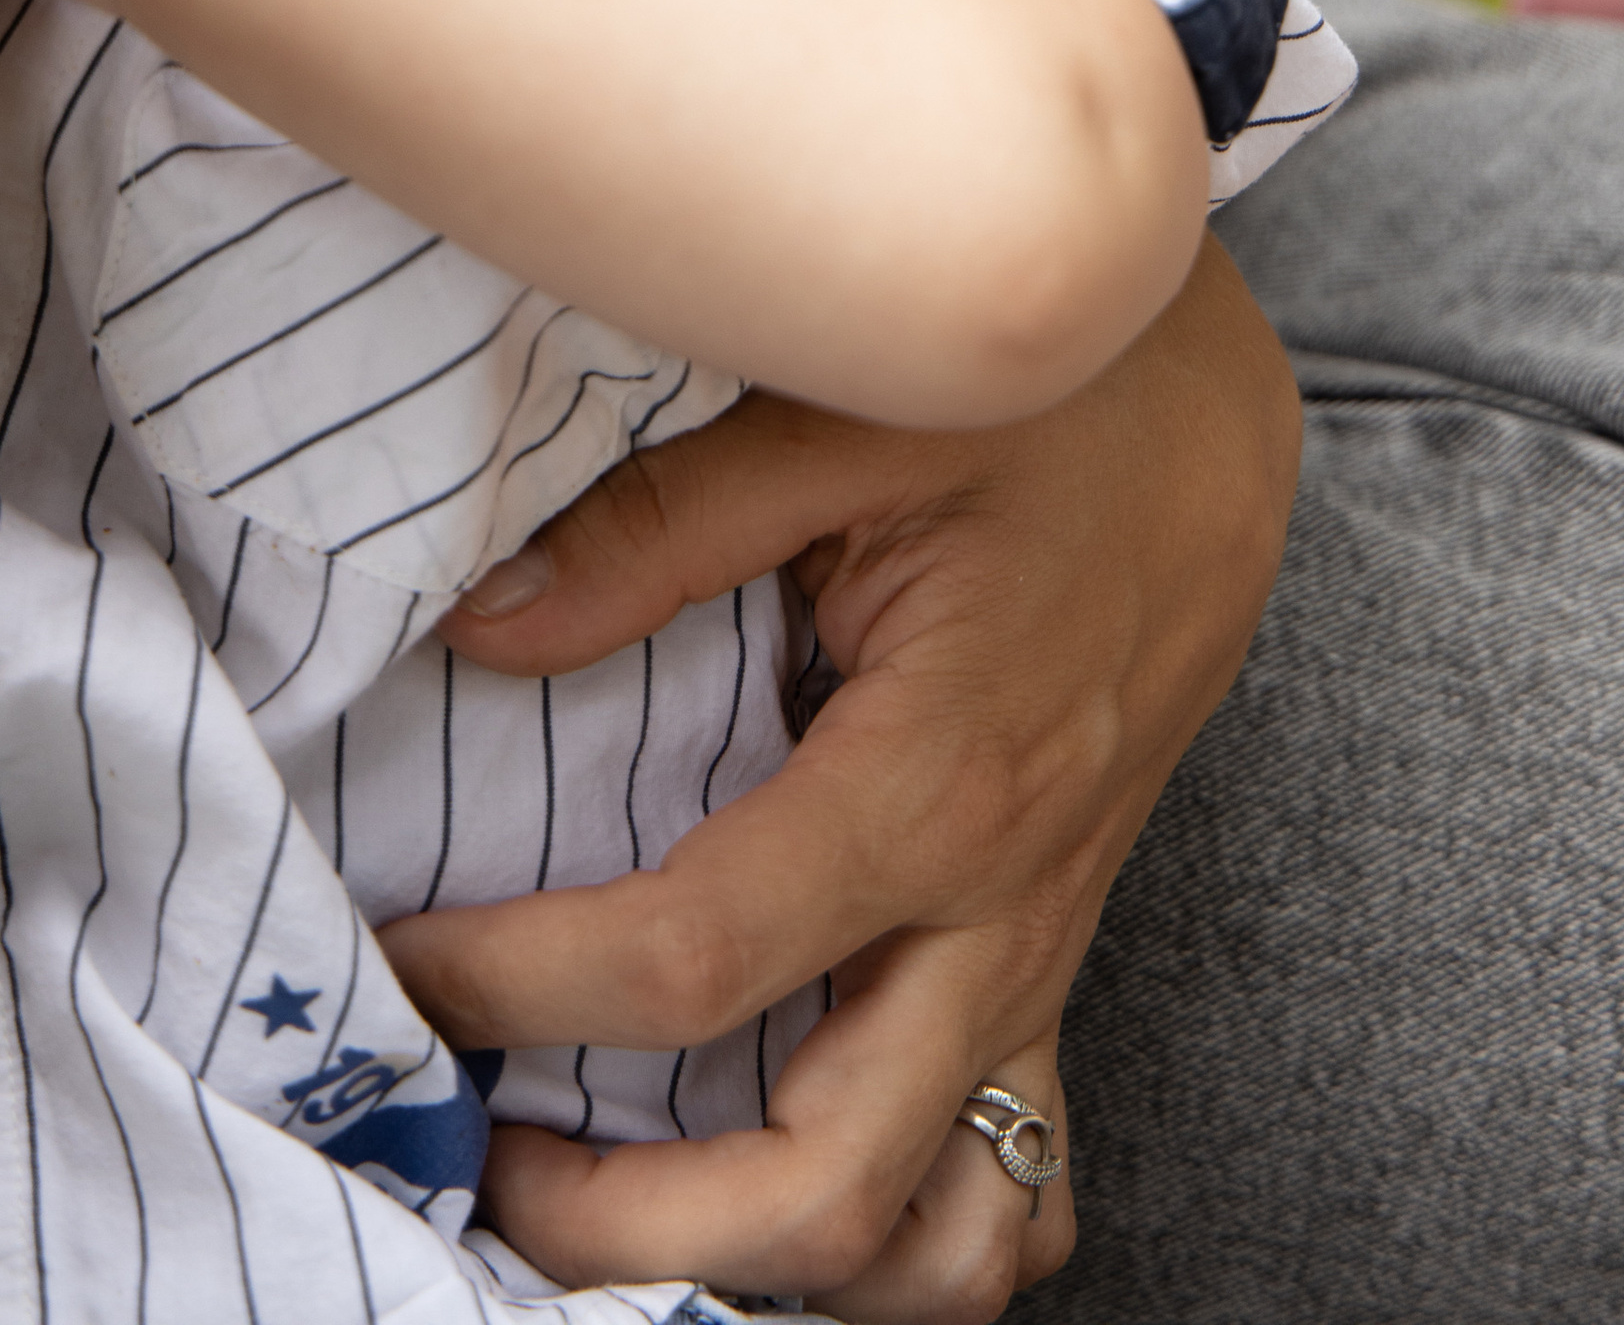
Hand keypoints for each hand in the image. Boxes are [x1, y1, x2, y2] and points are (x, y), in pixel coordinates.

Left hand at [379, 235, 1299, 1320]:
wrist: (1217, 397)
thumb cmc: (1045, 386)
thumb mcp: (845, 412)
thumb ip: (659, 527)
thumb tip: (489, 626)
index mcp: (934, 782)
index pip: (696, 962)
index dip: (521, 983)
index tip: (406, 955)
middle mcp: (998, 907)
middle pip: (824, 1188)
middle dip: (632, 1223)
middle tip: (485, 1150)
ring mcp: (1038, 948)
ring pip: (942, 1238)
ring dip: (778, 1262)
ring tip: (620, 1201)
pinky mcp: (1052, 944)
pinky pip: (1015, 1177)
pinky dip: (904, 1228)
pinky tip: (772, 1165)